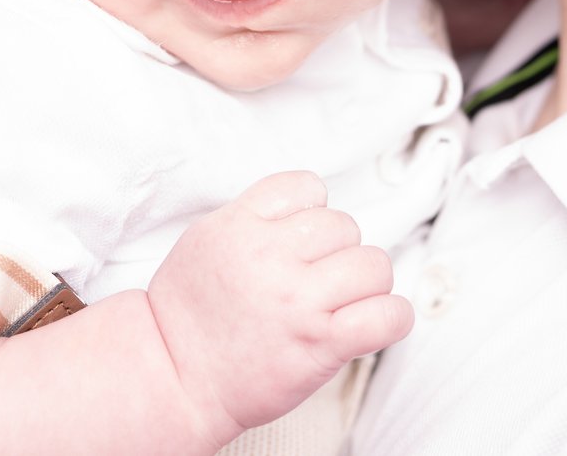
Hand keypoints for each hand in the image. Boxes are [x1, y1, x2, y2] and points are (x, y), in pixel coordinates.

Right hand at [146, 171, 411, 445]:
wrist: (174, 379)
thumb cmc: (188, 316)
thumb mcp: (206, 239)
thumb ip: (255, 215)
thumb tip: (310, 207)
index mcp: (241, 225)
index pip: (308, 188)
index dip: (312, 212)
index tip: (303, 240)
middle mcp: (271, 257)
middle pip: (345, 227)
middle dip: (336, 252)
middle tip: (316, 280)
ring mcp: (299, 301)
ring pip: (373, 264)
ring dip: (365, 283)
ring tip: (342, 301)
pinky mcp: (321, 344)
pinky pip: (387, 316)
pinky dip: (392, 318)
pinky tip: (376, 322)